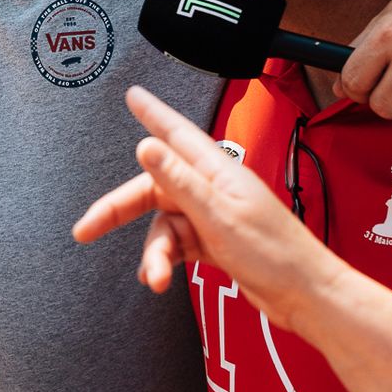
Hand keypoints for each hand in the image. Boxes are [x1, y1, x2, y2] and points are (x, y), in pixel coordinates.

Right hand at [72, 86, 318, 314]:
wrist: (306, 296)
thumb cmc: (275, 254)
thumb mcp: (218, 216)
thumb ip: (180, 181)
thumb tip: (146, 146)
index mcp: (216, 171)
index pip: (176, 133)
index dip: (152, 114)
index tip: (132, 95)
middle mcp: (213, 188)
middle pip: (153, 188)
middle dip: (118, 210)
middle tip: (85, 230)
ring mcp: (213, 215)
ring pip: (163, 225)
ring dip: (154, 252)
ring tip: (156, 278)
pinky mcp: (215, 241)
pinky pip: (177, 244)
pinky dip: (165, 260)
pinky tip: (159, 278)